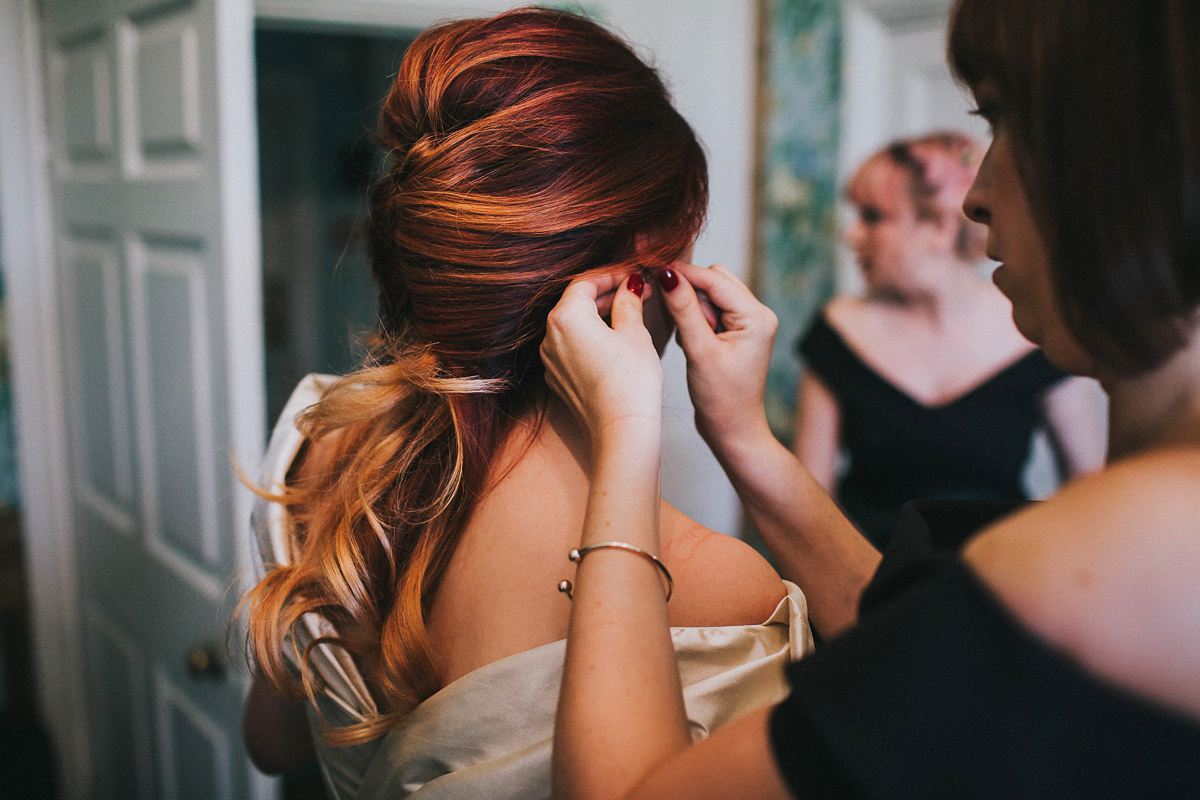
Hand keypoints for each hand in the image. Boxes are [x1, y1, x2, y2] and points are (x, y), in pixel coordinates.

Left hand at [541, 271, 663, 445]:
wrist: (621, 430)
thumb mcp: (635, 333)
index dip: (612, 274)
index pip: (586, 282)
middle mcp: (550, 336)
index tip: (633, 274)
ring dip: (598, 315)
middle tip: (637, 291)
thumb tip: (629, 287)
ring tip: (629, 313)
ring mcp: (551, 360)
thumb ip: (628, 303)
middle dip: (607, 294)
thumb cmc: (630, 384)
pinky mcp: (558, 378)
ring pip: (573, 325)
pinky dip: (590, 337)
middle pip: (576, 302)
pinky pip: (571, 347)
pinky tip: (614, 340)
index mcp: (566, 317)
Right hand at [658, 261, 777, 447]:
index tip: (654, 269)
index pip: (715, 279)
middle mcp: (757, 314)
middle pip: (715, 281)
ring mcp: (748, 323)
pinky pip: (712, 309)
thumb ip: (684, 310)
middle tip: (683, 327)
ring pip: (711, 294)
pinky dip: (696, 319)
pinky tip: (694, 344)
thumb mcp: (699, 351)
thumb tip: (668, 275)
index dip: (684, 273)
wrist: (733, 430)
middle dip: (692, 295)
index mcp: (756, 317)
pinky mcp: (737, 332)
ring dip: (693, 309)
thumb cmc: (721, 399)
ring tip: (691, 341)